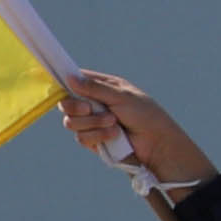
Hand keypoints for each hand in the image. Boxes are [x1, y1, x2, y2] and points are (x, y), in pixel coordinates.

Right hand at [62, 72, 213, 191]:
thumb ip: (95, 88)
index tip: (63, 84)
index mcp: (102, 87)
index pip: (76, 81)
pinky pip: (81, 138)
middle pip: (66, 103)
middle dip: (75, 107)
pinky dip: (97, 136)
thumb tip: (70, 78)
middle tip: (89, 108)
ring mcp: (92, 123)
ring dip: (92, 123)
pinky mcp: (94, 140)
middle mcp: (94, 104)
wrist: (156, 143)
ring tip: (114, 122)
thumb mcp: (121, 96)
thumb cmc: (145, 114)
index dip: (66, 82)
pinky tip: (114, 135)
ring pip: (71, 122)